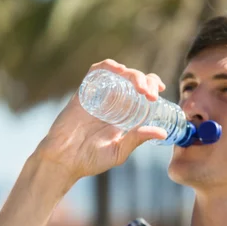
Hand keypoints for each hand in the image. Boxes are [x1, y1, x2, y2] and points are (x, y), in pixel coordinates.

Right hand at [34, 59, 167, 183]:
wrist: (63, 159)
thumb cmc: (91, 159)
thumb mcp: (120, 150)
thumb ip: (137, 139)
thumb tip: (163, 133)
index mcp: (126, 114)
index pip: (143, 92)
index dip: (153, 85)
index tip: (161, 90)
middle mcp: (114, 102)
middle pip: (134, 80)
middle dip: (147, 81)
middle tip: (151, 95)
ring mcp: (99, 95)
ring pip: (119, 73)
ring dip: (133, 74)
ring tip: (141, 87)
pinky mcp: (84, 92)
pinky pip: (96, 71)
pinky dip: (109, 66)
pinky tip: (119, 71)